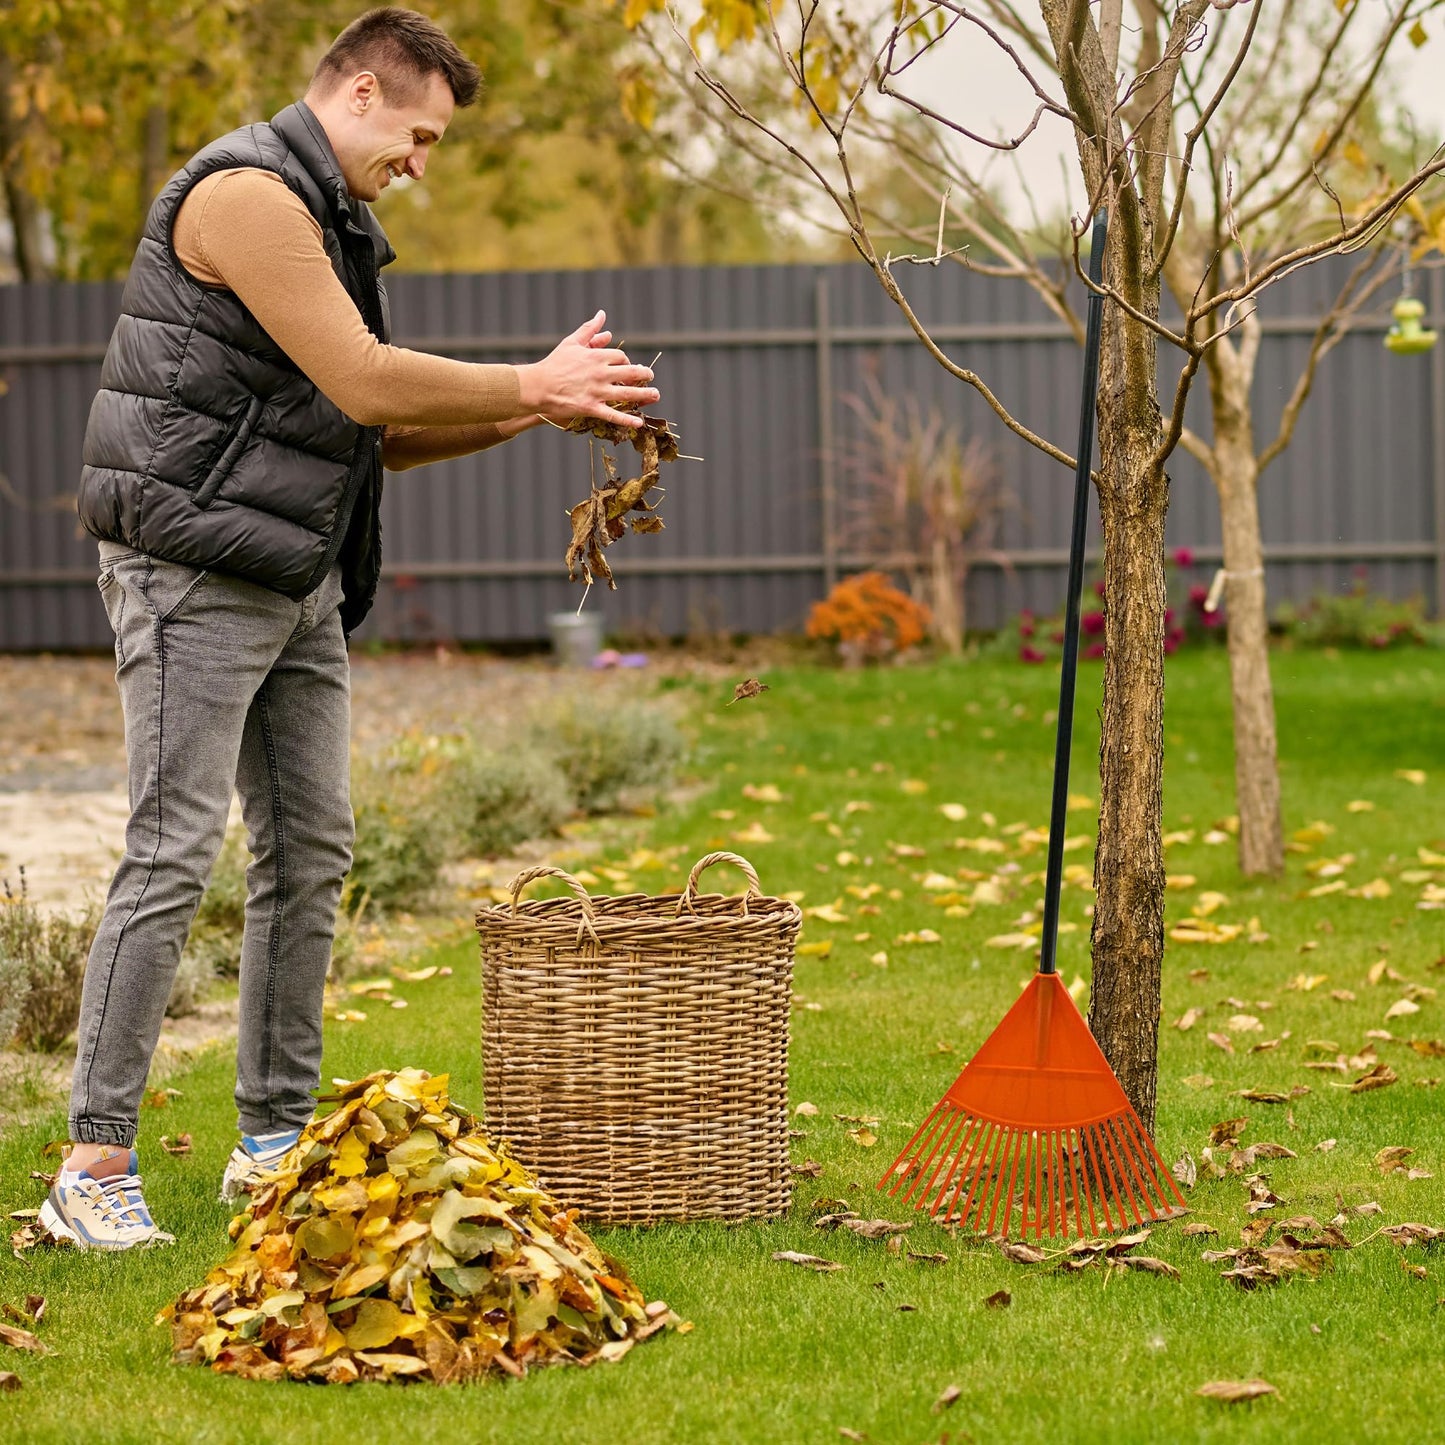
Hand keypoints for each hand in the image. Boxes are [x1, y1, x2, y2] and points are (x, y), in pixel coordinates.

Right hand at [515, 311, 658, 428]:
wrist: (538, 385)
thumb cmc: (554, 363)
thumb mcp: (572, 342)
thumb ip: (589, 329)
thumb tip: (602, 315)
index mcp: (597, 356)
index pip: (621, 357)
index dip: (626, 362)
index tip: (626, 366)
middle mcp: (601, 373)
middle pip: (631, 373)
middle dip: (644, 374)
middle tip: (651, 377)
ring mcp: (597, 392)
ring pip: (628, 394)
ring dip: (645, 395)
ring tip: (656, 395)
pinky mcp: (591, 408)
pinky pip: (613, 415)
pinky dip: (627, 420)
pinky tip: (639, 422)